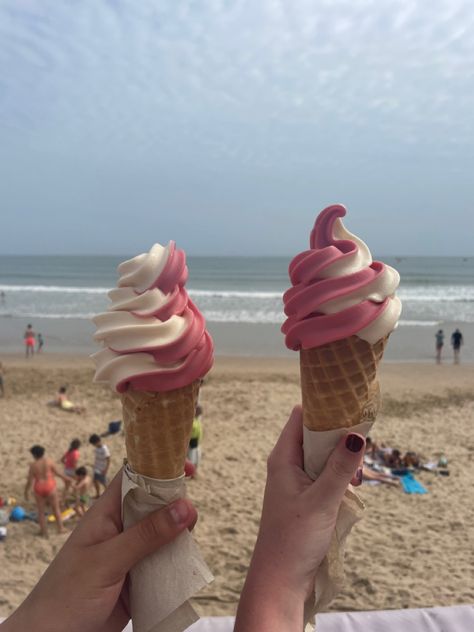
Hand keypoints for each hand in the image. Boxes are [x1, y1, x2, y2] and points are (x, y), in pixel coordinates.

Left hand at [2, 470, 196, 631]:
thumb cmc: (67, 595)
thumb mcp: (108, 561)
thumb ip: (146, 535)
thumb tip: (185, 506)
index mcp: (106, 514)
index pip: (134, 478)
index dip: (159, 467)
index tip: (187, 467)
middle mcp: (120, 529)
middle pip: (155, 505)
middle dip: (176, 505)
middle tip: (191, 516)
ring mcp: (130, 554)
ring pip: (164, 534)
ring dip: (179, 536)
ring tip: (189, 542)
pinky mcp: (139, 578)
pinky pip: (164, 562)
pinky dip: (177, 562)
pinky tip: (186, 565)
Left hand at [235, 405, 364, 631]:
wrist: (281, 579)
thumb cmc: (294, 538)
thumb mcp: (322, 500)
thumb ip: (341, 467)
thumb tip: (358, 435)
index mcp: (283, 456)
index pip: (302, 416)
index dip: (324, 408)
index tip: (350, 408)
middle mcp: (288, 462)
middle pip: (316, 434)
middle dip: (339, 438)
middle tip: (358, 452)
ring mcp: (296, 479)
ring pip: (324, 455)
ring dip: (342, 461)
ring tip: (355, 477)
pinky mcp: (306, 494)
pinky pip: (325, 473)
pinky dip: (339, 476)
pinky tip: (350, 489)